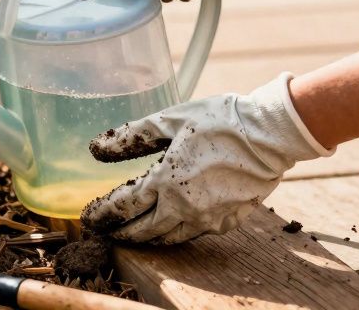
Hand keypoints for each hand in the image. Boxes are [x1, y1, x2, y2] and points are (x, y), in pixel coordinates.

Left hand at [81, 74, 330, 244]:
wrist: (270, 135)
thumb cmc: (219, 121)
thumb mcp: (168, 121)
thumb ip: (130, 137)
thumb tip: (95, 149)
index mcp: (166, 181)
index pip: (123, 206)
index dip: (103, 214)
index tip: (88, 218)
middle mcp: (185, 207)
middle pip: (143, 230)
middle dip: (119, 232)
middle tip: (104, 231)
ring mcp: (208, 219)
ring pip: (168, 238)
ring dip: (146, 237)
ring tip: (131, 232)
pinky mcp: (228, 222)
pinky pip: (193, 233)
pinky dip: (175, 232)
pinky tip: (168, 224)